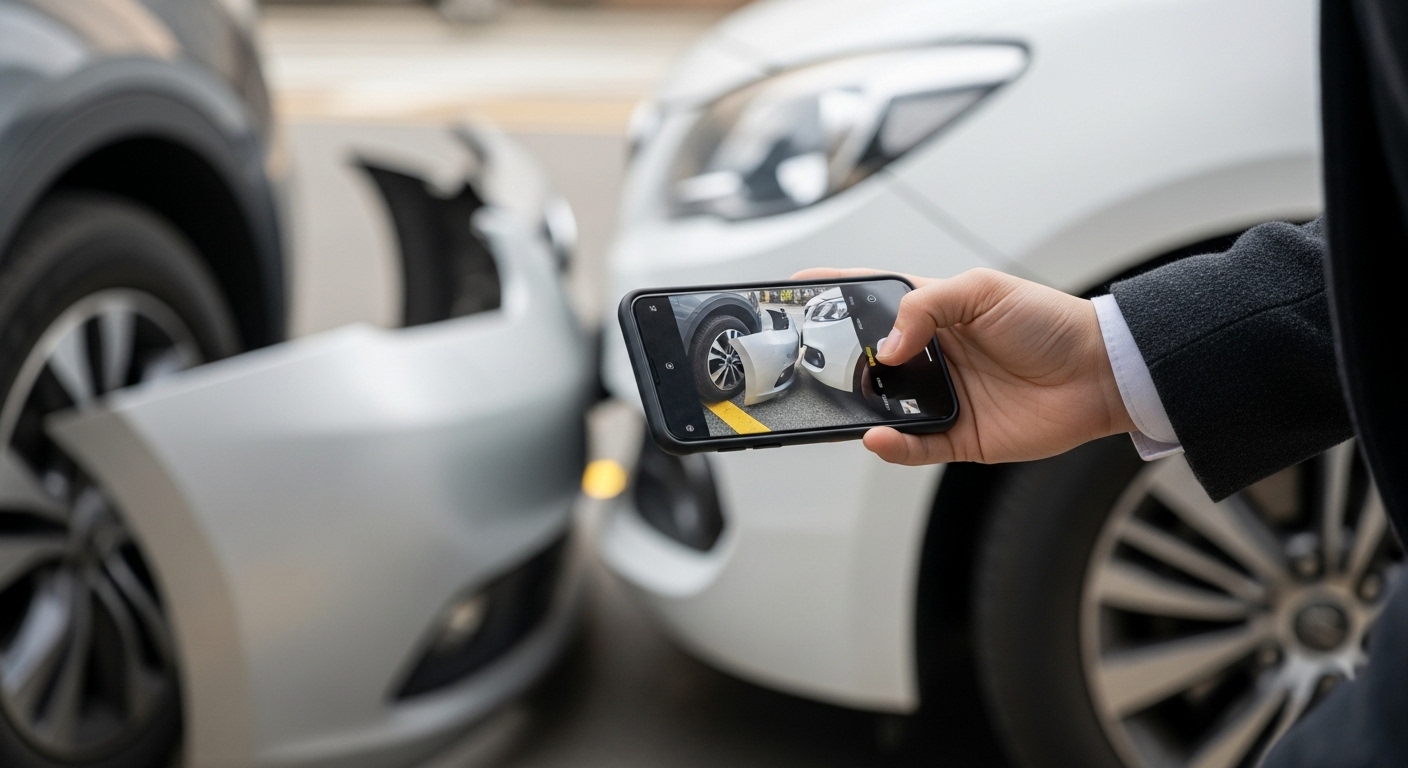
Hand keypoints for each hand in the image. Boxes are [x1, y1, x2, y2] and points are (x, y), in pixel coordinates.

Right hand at [792, 267, 1134, 464]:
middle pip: (868, 360)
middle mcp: (932, 356)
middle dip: (834, 361)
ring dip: (858, 407)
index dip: (834, 294)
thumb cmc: (1050, 322)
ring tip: (835, 402)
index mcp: (934, 313)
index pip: (872, 300)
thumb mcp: (982, 290)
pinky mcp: (958, 437)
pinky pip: (913, 447)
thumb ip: (925, 306)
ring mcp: (942, 398)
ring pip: (883, 407)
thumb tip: (886, 347)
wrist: (1100, 373)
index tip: (795, 292)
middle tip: (803, 360)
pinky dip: (891, 446)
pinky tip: (878, 436)